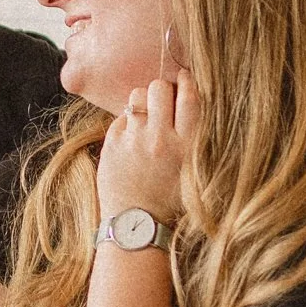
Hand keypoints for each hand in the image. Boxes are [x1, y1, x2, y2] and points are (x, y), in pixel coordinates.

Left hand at [97, 69, 198, 221]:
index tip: (184, 79)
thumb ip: (193, 137)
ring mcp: (134, 141)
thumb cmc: (169, 200)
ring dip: (142, 102)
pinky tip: (131, 139)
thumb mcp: (194, 171)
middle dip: (162, 89)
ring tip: (145, 118)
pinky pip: (120, 117)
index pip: (190, 97)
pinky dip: (126, 123)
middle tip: (162, 102)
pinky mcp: (112, 145)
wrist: (136, 226)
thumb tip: (189, 98)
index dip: (187, 81)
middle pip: (160, 87)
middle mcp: (160, 140)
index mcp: (186, 146)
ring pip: (137, 96)